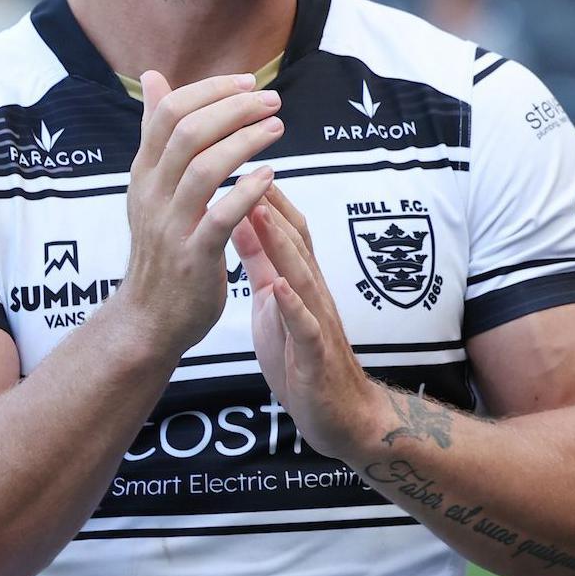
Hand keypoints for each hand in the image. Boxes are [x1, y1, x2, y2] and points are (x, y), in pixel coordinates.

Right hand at [116, 71, 283, 350]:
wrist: (148, 318)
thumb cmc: (161, 248)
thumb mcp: (151, 186)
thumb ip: (157, 134)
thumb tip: (154, 77)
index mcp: (144, 173)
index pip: (168, 112)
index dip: (210, 90)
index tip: (248, 82)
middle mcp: (152, 194)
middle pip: (186, 131)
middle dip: (233, 108)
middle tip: (271, 101)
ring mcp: (170, 226)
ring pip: (202, 168)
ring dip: (243, 141)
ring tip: (276, 128)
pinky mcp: (193, 257)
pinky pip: (219, 217)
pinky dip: (246, 192)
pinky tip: (269, 176)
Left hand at [231, 189, 382, 461]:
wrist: (339, 414)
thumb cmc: (300, 357)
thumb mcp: (272, 300)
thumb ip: (260, 262)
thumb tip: (240, 218)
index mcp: (297, 278)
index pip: (283, 226)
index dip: (261, 192)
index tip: (236, 160)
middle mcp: (311, 291)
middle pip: (296, 239)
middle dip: (271, 204)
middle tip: (246, 169)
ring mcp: (316, 320)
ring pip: (302, 274)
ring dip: (282, 244)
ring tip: (259, 213)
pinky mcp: (315, 354)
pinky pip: (306, 327)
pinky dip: (294, 306)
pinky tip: (279, 288)